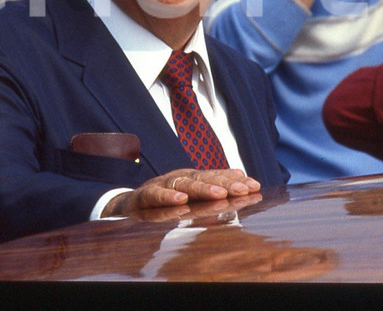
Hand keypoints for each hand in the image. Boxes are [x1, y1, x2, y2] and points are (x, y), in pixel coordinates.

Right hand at [101, 168, 260, 217]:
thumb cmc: (163, 201)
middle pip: (203, 179)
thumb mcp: (189, 195)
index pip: (216, 178)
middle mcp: (178, 179)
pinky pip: (155, 197)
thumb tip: (242, 176)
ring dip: (202, 190)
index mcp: (191, 179)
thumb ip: (213, 187)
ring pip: (183, 186)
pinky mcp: (143, 197)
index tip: (255, 186)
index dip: (234, 181)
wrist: (127, 206)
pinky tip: (181, 201)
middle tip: (243, 189)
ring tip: (219, 194)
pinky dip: (167, 198)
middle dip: (224, 184)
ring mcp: (161, 186)